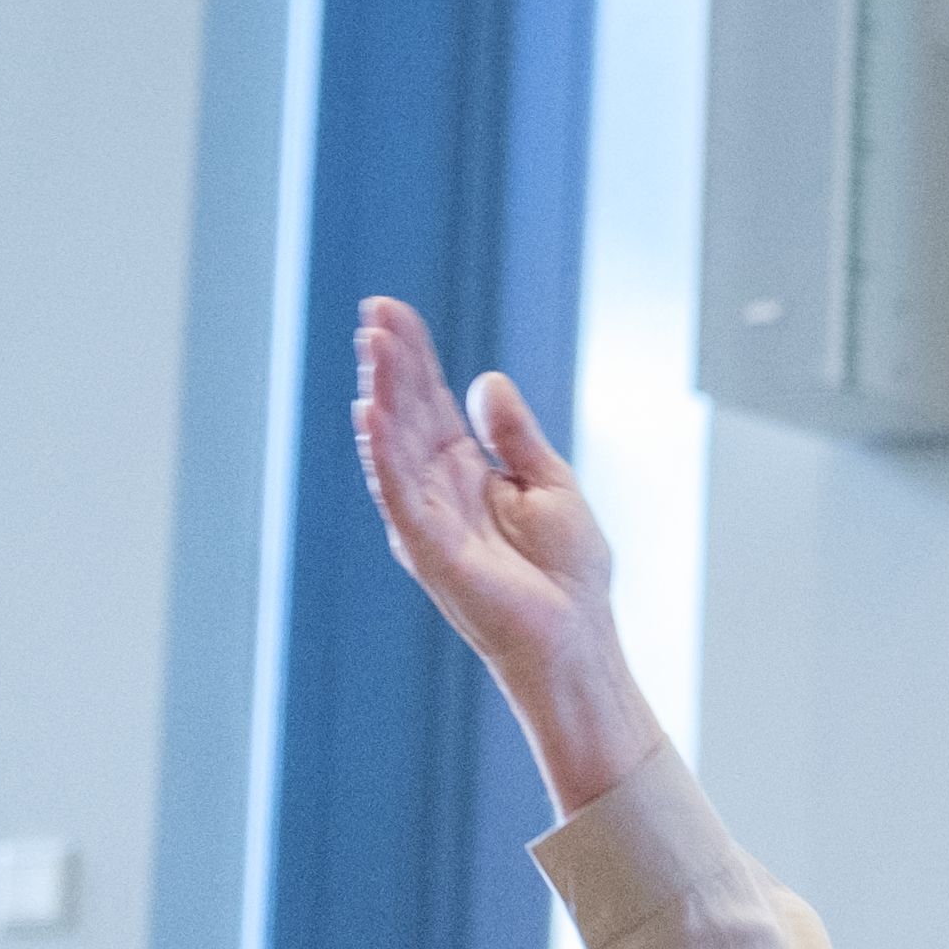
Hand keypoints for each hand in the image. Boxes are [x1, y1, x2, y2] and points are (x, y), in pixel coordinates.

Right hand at [349, 297, 663, 810]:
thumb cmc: (566, 574)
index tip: (390, 311)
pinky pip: (399, 494)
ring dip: (382, 394)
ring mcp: (429, 519)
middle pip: (408, 414)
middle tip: (373, 314)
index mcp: (467, 472)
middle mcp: (438, 491)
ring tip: (371, 345)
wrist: (577, 638)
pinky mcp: (430, 549)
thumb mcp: (550, 484)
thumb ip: (515, 435)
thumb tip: (485, 380)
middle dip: (391, 365)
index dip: (412, 358)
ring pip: (396, 446)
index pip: (430, 403)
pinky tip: (370, 413)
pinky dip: (383, 454)